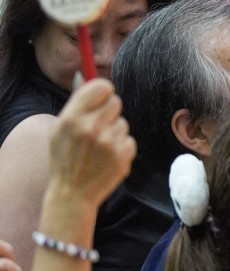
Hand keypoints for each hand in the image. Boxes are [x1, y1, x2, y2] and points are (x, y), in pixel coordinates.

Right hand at [46, 79, 134, 206]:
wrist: (73, 193)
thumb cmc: (65, 158)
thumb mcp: (59, 130)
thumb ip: (76, 105)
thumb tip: (88, 78)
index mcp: (71, 118)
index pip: (101, 86)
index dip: (104, 91)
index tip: (102, 97)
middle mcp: (91, 128)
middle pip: (116, 101)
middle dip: (110, 111)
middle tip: (99, 125)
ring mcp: (109, 142)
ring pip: (123, 122)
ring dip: (114, 132)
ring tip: (99, 147)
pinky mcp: (123, 154)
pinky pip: (129, 139)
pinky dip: (121, 147)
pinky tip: (107, 157)